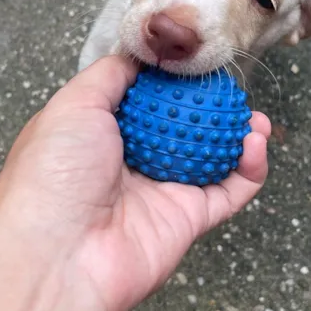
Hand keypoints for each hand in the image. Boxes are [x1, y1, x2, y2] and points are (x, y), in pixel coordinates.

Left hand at [0, 56, 269, 310]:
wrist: (57, 253)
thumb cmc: (54, 172)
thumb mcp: (73, 104)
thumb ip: (111, 76)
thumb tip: (141, 57)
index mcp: (101, 134)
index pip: (146, 101)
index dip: (173, 82)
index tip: (199, 62)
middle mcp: (132, 162)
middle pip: (183, 128)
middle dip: (212, 108)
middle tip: (234, 91)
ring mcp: (162, 192)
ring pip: (213, 158)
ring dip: (239, 136)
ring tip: (255, 117)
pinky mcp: (187, 220)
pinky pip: (228, 192)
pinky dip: (250, 169)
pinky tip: (256, 144)